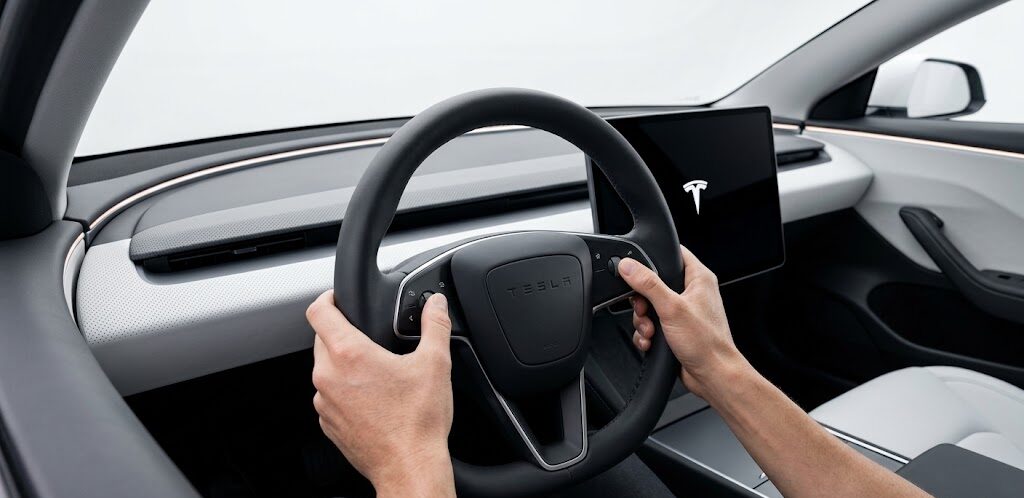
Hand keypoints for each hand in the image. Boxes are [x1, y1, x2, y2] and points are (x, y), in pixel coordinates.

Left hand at [307, 290, 455, 497]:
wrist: (409, 467)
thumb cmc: (418, 422)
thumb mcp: (435, 364)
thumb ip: (435, 326)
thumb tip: (436, 304)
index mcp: (350, 354)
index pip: (319, 311)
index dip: (328, 298)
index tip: (338, 298)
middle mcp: (328, 376)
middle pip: (322, 339)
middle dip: (343, 333)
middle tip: (371, 339)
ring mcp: (325, 403)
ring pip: (326, 369)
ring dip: (344, 364)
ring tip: (377, 372)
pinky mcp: (328, 424)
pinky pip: (330, 396)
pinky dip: (346, 391)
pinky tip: (374, 399)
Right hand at [619, 246, 750, 398]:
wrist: (712, 375)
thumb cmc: (706, 343)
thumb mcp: (672, 308)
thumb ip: (648, 284)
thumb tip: (629, 266)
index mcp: (698, 279)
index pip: (674, 254)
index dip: (654, 257)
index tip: (638, 268)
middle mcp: (691, 293)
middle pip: (654, 283)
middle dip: (643, 300)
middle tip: (645, 309)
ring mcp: (683, 312)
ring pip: (650, 306)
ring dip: (644, 320)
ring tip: (651, 331)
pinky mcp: (675, 329)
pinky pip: (652, 324)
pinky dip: (647, 333)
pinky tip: (651, 341)